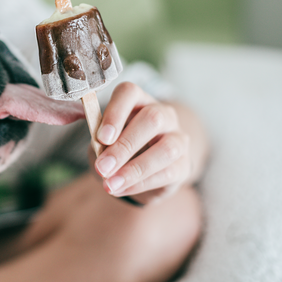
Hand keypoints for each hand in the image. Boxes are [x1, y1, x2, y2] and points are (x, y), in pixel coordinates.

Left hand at [91, 82, 193, 205]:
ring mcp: (178, 138)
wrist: (140, 172)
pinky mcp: (184, 165)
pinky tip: (121, 189)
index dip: (116, 113)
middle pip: (152, 119)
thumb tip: (97, 145)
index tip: (101, 137)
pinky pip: (168, 173)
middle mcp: (163, 114)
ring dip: (135, 169)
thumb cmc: (117, 149)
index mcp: (139, 100)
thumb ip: (99, 140)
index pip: (130, 92)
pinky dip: (141, 183)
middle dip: (124, 146)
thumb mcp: (102, 142)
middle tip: (102, 167)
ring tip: (110, 184)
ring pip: (166, 148)